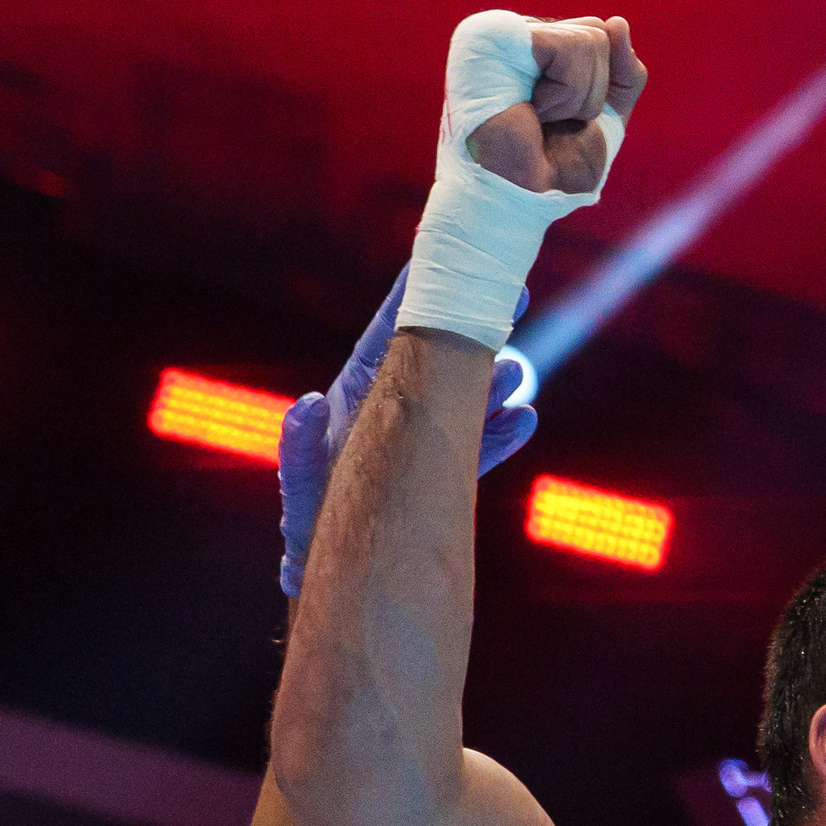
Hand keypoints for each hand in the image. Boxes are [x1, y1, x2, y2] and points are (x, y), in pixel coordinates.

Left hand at [276, 266, 535, 594]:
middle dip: (474, 328)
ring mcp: (420, 438)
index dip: (415, 298)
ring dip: (494, 383)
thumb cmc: (309, 519)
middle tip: (514, 295)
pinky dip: (503, 434)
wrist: (334, 565)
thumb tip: (308, 403)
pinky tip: (526, 419)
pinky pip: (477, 447)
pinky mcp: (441, 470)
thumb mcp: (299, 480)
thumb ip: (299, 442)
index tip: (443, 260)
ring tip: (517, 372)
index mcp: (358, 392)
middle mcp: (393, 408)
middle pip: (441, 357)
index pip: (390, 335)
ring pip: (465, 399)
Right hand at [467, 16, 646, 194]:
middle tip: (549, 121)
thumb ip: (624, 73)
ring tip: (536, 117)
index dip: (603, 85)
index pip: (600, 36)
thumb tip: (618, 22)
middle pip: (598, 34)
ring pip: (591, 39)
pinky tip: (530, 110)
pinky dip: (564, 94)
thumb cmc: (553, 168)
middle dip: (592, 92)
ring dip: (576, 98)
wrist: (518, 200)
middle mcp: (517, 33)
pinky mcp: (494, 35)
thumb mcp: (606, 117)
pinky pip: (568, 47)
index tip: (568, 119)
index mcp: (537, 47)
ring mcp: (500, 30)